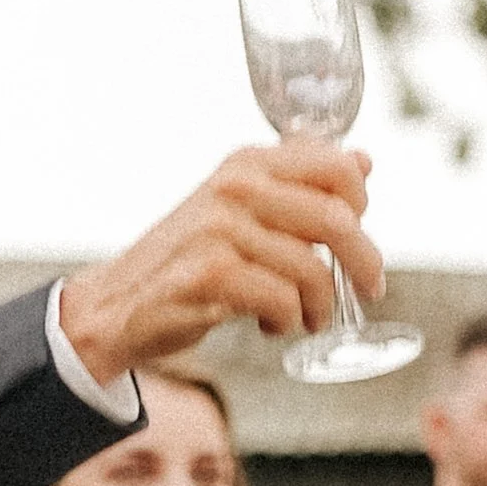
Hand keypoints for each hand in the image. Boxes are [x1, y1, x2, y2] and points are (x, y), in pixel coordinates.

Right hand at [58, 146, 382, 384]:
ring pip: (311, 269)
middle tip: (368, 289)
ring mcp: (219, 229)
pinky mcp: (210, 275)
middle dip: (363, 262)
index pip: (336, 166)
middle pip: (336, 218)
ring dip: (320, 305)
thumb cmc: (188, 258)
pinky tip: (271, 325)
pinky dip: (287, 322)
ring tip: (306, 318)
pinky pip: (282, 300)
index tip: (358, 233)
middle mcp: (234, 187)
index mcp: (247, 163)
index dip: (361, 203)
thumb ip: (298, 183)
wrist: (118, 303)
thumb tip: (363, 160)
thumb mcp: (241, 207)